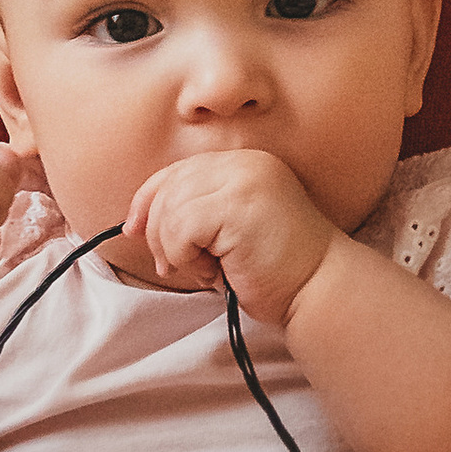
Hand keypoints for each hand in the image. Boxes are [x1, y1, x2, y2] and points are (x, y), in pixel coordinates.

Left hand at [124, 146, 336, 327]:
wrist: (317, 289)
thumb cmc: (272, 269)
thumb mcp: (226, 231)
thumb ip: (192, 213)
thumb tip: (135, 222)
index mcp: (244, 163)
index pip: (177, 171)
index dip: (147, 200)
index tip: (133, 230)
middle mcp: (245, 162)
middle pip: (168, 187)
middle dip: (157, 231)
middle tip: (174, 266)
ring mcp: (243, 179)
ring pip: (169, 209)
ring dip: (174, 250)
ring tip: (205, 270)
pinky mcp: (238, 205)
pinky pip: (180, 228)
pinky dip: (185, 256)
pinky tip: (214, 271)